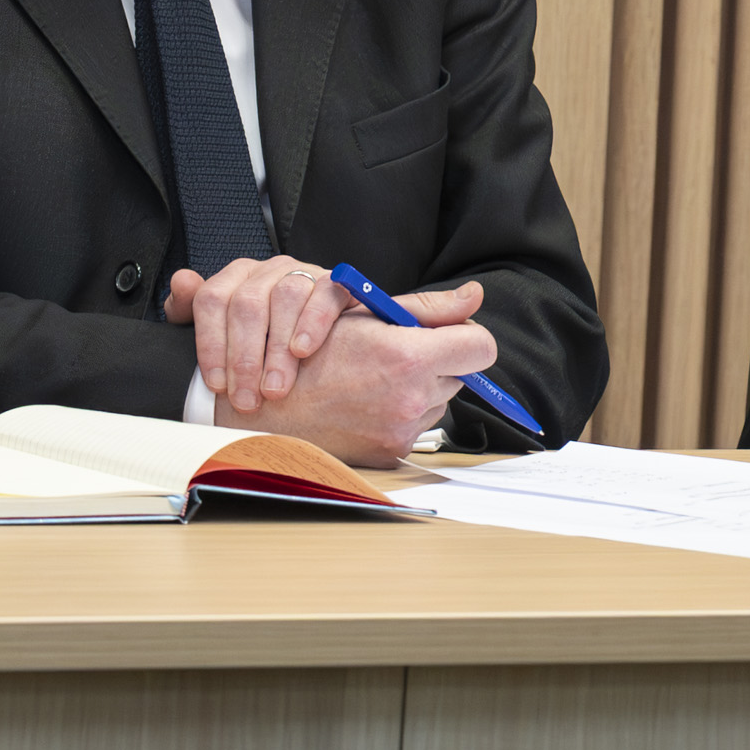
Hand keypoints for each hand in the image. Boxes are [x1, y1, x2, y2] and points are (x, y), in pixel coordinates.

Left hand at [165, 255, 351, 418]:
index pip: (211, 300)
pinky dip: (312, 323)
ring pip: (284, 299)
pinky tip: (303, 351)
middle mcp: (266, 271)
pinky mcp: (334, 284)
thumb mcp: (225, 327)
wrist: (326, 334)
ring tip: (275, 388)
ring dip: (276, 350)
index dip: (210, 344)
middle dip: (243, 359)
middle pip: (246, 305)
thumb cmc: (267, 333)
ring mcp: (301, 273)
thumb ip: (193, 308)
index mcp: (235, 277)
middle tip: (246, 399)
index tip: (216, 384)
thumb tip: (181, 281)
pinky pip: (324, 296)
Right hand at [253, 306, 497, 468]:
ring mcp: (404, 430)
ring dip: (419, 389)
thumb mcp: (361, 315)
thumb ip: (424, 307)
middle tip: (396, 354)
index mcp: (409, 356)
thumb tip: (473, 296)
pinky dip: (399, 414)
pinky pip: (416, 427)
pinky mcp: (393, 453)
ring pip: (437, 401)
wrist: (269, 411)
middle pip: (459, 375)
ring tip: (373, 378)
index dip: (467, 336)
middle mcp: (413, 398)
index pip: (480, 347)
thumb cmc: (306, 356)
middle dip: (438, 362)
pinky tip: (366, 402)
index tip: (451, 335)